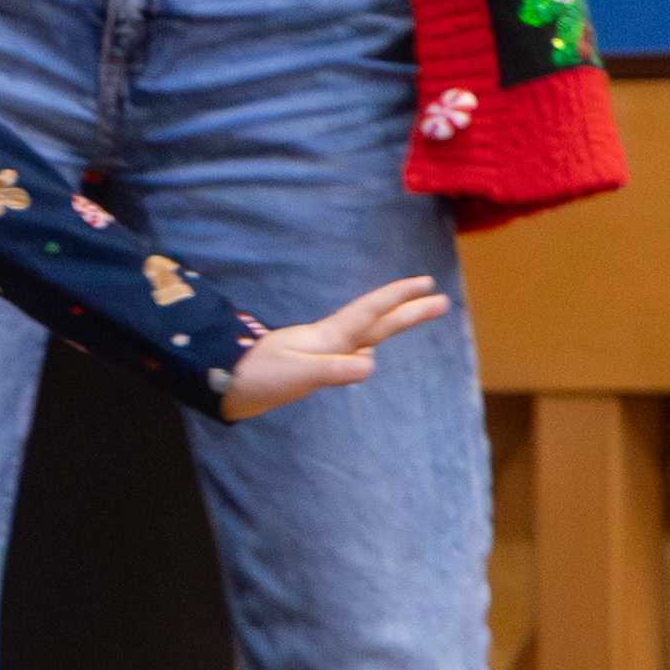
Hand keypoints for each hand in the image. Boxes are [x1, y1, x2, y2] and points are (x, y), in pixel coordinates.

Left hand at [222, 274, 453, 419]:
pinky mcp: (313, 366)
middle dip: (409, 309)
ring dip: (394, 322)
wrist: (226, 385)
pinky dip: (370, 343)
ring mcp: (322, 351)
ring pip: (368, 333)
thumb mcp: (298, 374)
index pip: (370, 313)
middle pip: (377, 321)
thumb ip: (333, 369)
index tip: (426, 284)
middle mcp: (329, 340)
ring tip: (419, 312)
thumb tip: (370, 364)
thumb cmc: (259, 377)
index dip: (398, 298)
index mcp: (328, 338)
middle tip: (442, 298)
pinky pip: (353, 350)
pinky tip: (370, 347)